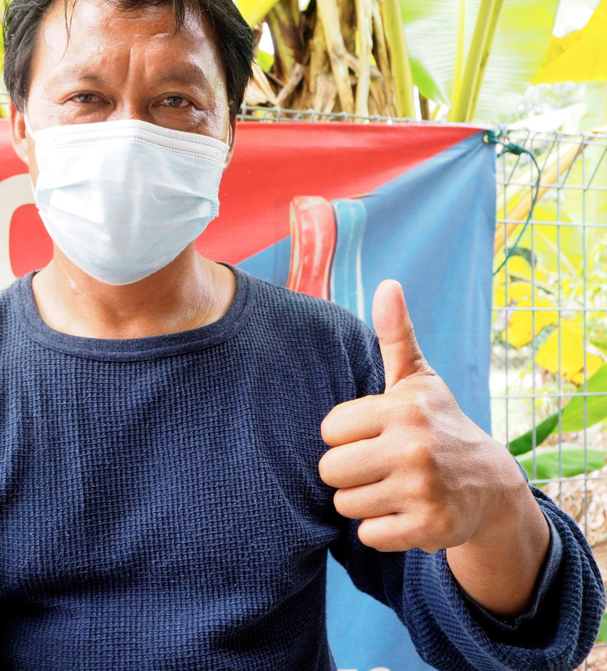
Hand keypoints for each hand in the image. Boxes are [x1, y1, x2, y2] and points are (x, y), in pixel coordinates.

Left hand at [319, 280, 532, 554]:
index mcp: (402, 409)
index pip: (328, 430)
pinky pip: (367, 534)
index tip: (372, 434)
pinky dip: (380, 528)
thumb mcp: (417, 380)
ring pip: (344, 504)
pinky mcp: (427, 529)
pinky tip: (403, 511)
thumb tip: (387, 284)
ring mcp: (421, 491)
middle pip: (329, 470)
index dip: (345, 435)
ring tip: (390, 486)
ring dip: (361, 500)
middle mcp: (413, 449)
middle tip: (377, 465)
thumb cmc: (438, 424)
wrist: (490, 485)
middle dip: (348, 471)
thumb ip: (395, 335)